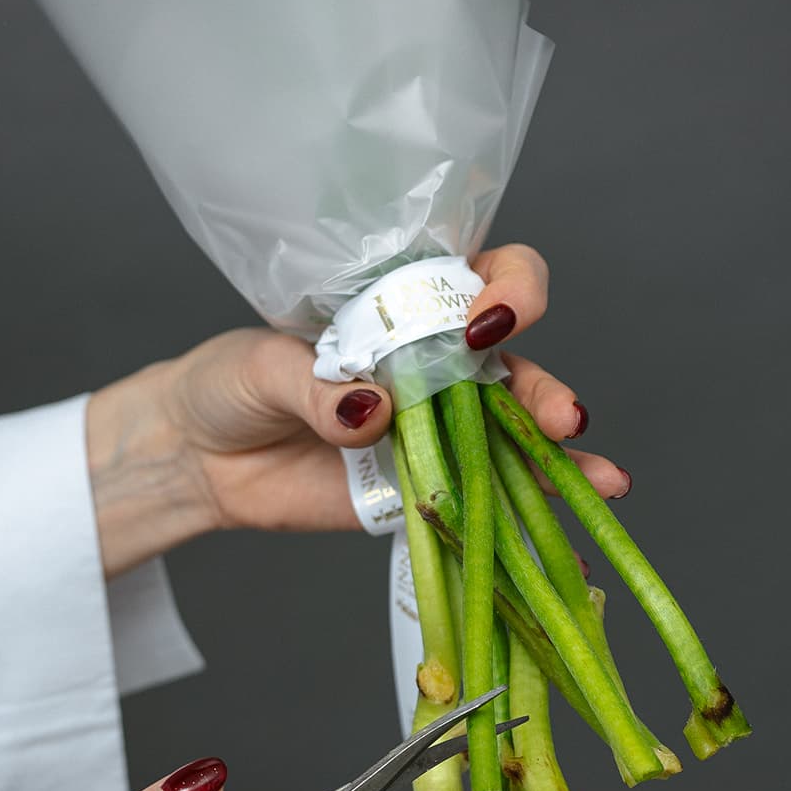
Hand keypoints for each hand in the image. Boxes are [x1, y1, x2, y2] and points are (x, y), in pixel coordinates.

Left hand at [86, 241, 624, 575]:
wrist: (195, 456)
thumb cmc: (228, 383)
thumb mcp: (262, 368)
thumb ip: (318, 387)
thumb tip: (373, 412)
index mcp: (405, 305)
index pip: (484, 275)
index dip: (504, 289)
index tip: (483, 323)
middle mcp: (435, 362)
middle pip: (517, 360)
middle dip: (544, 385)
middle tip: (556, 414)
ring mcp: (437, 428)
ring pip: (514, 432)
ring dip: (559, 452)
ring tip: (596, 475)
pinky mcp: (423, 488)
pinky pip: (485, 496)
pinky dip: (535, 505)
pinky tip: (579, 515)